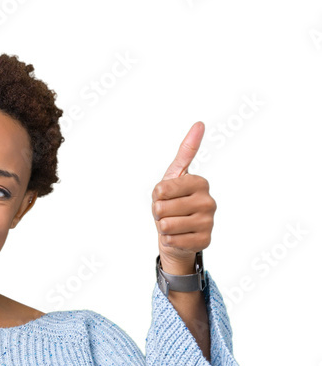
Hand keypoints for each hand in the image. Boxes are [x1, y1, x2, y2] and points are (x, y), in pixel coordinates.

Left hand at [151, 121, 215, 274]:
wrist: (179, 235)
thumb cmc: (174, 203)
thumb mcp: (175, 176)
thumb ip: (186, 152)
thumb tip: (200, 123)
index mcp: (200, 183)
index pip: (161, 190)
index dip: (156, 196)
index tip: (165, 197)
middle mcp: (208, 201)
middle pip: (161, 208)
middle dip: (158, 213)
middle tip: (169, 213)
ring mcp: (208, 222)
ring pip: (166, 225)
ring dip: (163, 227)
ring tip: (173, 225)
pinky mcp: (204, 241)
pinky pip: (172, 241)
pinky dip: (169, 240)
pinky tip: (178, 237)